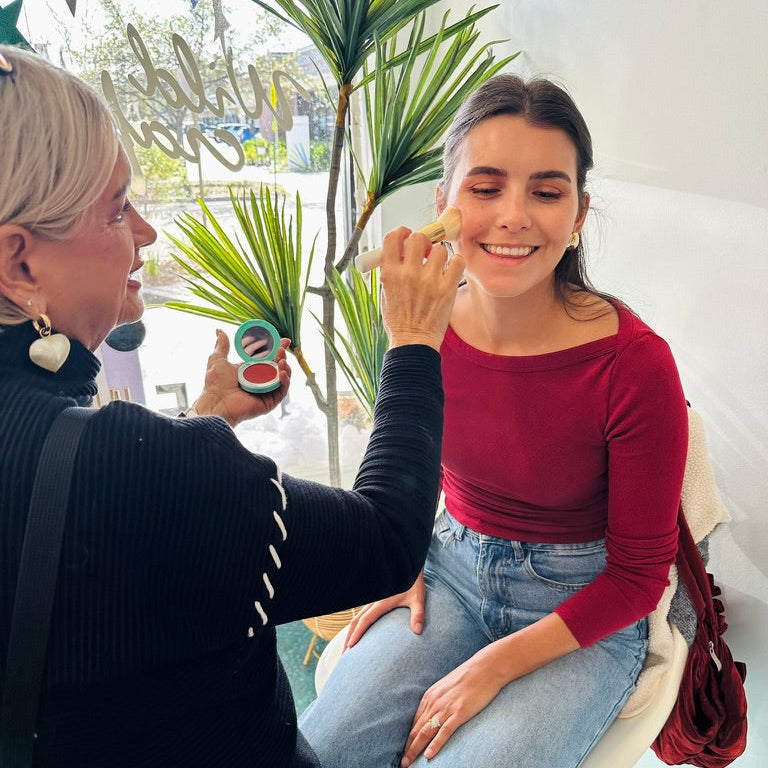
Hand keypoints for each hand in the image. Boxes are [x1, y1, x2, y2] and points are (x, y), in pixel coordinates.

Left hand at [192, 329, 290, 426]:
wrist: (216, 402)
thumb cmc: (215, 384)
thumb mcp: (219, 359)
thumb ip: (222, 345)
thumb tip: (218, 330)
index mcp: (251, 371)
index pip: (268, 358)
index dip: (277, 349)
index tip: (284, 340)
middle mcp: (260, 381)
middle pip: (277, 367)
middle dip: (282, 357)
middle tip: (281, 349)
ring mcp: (266, 392)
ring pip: (282, 378)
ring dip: (285, 368)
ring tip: (282, 360)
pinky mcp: (270, 402)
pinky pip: (282, 391)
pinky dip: (285, 381)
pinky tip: (282, 373)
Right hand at [344, 572, 425, 648]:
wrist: (409, 569)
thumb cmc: (414, 584)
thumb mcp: (417, 599)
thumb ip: (418, 615)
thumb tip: (418, 631)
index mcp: (382, 602)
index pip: (365, 620)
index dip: (357, 633)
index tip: (350, 646)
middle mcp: (374, 601)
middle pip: (356, 621)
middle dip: (348, 637)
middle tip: (343, 654)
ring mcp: (373, 601)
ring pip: (357, 617)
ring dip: (350, 632)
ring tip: (347, 648)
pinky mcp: (376, 601)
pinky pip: (362, 615)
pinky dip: (356, 626)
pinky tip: (356, 634)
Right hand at [380, 228, 463, 350]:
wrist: (413, 342)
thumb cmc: (399, 321)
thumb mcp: (385, 293)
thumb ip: (391, 271)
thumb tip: (400, 251)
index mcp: (390, 274)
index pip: (393, 238)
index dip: (401, 232)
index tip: (406, 235)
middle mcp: (409, 274)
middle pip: (418, 238)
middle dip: (422, 241)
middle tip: (424, 250)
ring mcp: (429, 281)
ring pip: (439, 249)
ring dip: (439, 254)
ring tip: (437, 266)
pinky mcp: (447, 288)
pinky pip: (457, 261)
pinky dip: (455, 263)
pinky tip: (450, 271)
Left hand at [400, 647, 505, 767]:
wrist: (485, 667)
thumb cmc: (469, 676)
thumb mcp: (448, 687)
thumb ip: (439, 699)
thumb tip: (435, 712)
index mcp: (430, 696)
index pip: (415, 722)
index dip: (408, 738)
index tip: (404, 750)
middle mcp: (434, 702)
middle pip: (417, 729)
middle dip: (408, 748)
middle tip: (402, 763)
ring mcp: (446, 708)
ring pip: (426, 733)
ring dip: (415, 750)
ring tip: (408, 764)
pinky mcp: (459, 713)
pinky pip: (444, 732)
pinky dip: (435, 745)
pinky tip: (428, 756)